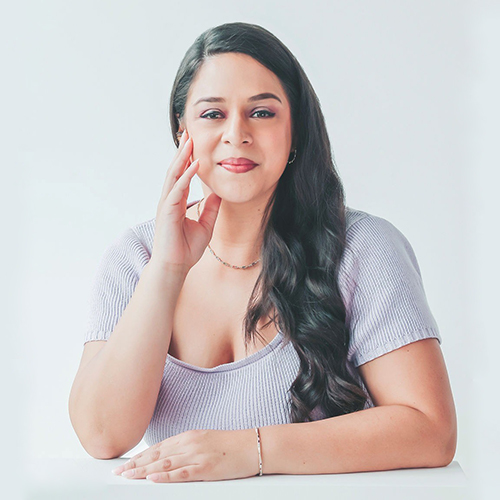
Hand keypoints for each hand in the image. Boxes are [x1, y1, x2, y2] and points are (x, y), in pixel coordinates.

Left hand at [111, 428, 259, 481]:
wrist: (254, 445)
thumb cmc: (232, 444)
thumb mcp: (207, 440)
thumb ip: (188, 447)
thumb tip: (170, 457)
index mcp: (190, 436)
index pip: (159, 447)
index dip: (141, 456)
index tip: (127, 463)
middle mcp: (190, 443)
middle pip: (157, 455)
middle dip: (136, 464)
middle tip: (118, 472)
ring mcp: (197, 455)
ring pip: (164, 464)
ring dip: (143, 471)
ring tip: (127, 477)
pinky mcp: (206, 467)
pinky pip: (181, 473)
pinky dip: (165, 477)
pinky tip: (152, 479)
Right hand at [151, 129, 221, 273]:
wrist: (175, 267)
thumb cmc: (186, 249)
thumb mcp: (206, 225)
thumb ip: (210, 209)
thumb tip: (218, 194)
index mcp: (177, 202)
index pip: (182, 175)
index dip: (187, 159)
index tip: (194, 144)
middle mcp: (170, 200)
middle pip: (175, 170)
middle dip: (182, 151)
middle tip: (189, 133)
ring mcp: (167, 204)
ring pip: (173, 175)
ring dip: (182, 157)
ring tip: (189, 141)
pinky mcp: (168, 211)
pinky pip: (177, 189)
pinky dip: (186, 176)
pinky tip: (193, 164)